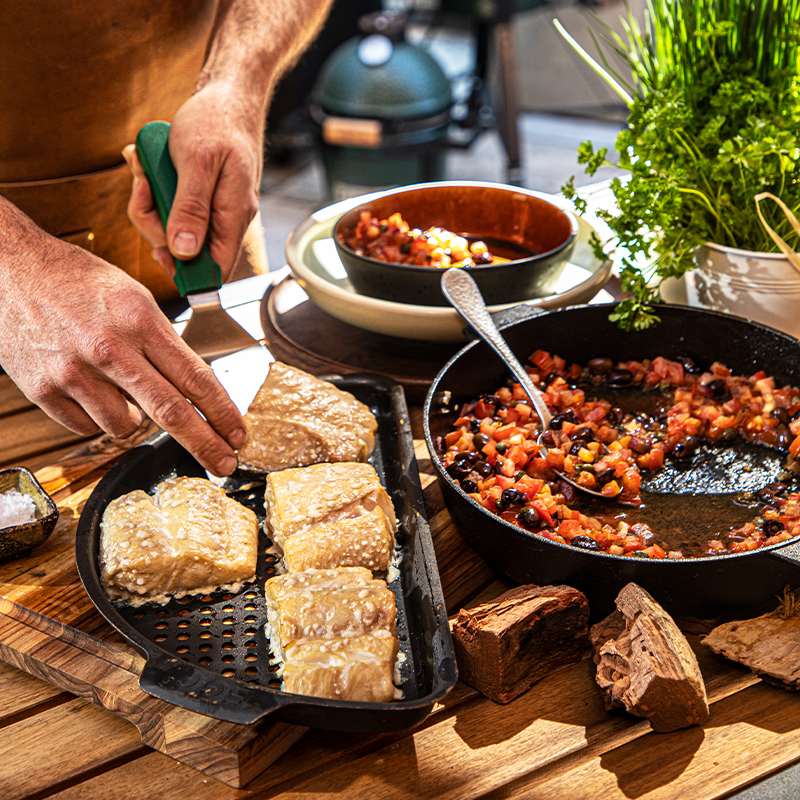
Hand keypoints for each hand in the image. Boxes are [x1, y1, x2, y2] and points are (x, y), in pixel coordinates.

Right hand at [0, 218, 245, 476]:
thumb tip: (191, 387)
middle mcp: (109, 348)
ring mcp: (74, 372)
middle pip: (171, 412)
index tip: (238, 434)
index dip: (222, 413)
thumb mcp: (133, 297)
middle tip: (225, 464)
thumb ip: (162, 342)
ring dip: (137, 421)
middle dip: (205, 444)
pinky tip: (91, 390)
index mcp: (139, 320)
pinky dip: (97, 417)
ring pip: (127, 427)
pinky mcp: (43, 389)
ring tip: (122, 391)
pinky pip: (87, 427)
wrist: (9, 267)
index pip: (196, 378)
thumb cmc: (75, 279)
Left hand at [123, 81, 262, 281]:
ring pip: (177, 231)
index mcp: (233, 215)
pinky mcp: (205, 201)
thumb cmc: (216, 122)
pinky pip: (177, 212)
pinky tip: (150, 172)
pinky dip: (157, 195)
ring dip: (151, 205)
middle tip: (145, 187)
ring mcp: (217, 211)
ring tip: (145, 171)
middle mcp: (228, 219)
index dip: (187, 273)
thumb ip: (191, 209)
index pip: (216, 269)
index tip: (159, 254)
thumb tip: (183, 251)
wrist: (229, 97)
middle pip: (189, 252)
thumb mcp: (197, 162)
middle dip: (156, 225)